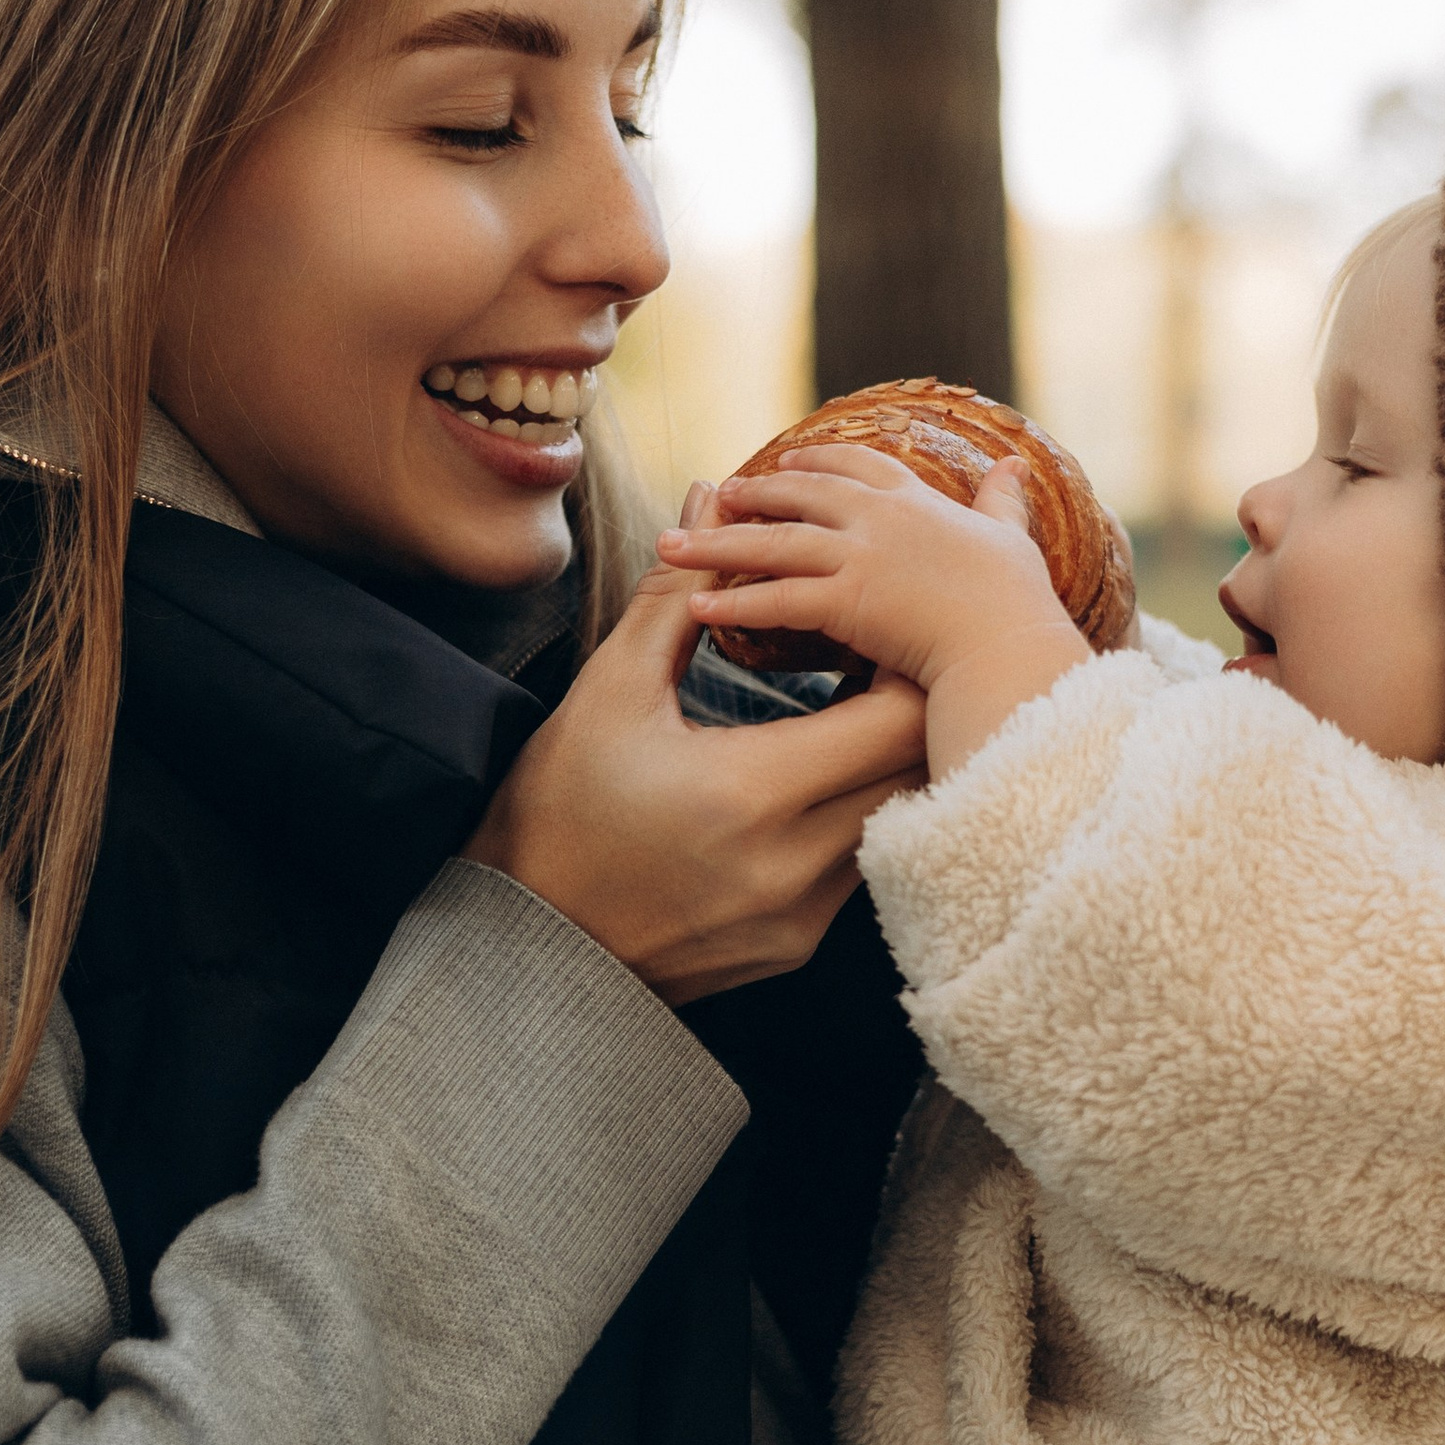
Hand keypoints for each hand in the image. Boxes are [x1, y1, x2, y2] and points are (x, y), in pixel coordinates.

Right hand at [464, 498, 927, 1003]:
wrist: (528, 951)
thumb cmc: (556, 814)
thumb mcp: (609, 693)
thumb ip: (678, 596)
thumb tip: (709, 493)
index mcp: (752, 793)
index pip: (892, 716)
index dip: (902, 656)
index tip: (882, 615)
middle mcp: (796, 864)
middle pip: (917, 768)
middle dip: (914, 702)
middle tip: (892, 648)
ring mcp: (806, 914)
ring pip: (900, 817)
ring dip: (895, 758)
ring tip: (870, 702)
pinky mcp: (802, 944)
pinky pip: (864, 861)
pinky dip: (865, 807)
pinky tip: (834, 769)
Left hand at [659, 443, 1089, 779]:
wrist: (1012, 644)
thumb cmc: (1017, 601)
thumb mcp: (1010, 536)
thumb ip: (1003, 500)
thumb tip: (1016, 464)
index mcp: (915, 500)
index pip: (856, 467)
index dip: (818, 465)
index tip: (787, 462)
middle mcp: (879, 519)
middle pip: (801, 496)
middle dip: (754, 494)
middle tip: (717, 493)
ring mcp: (860, 557)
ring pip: (773, 543)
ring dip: (716, 543)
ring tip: (669, 545)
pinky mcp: (847, 601)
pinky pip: (778, 600)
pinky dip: (735, 602)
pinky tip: (696, 606)